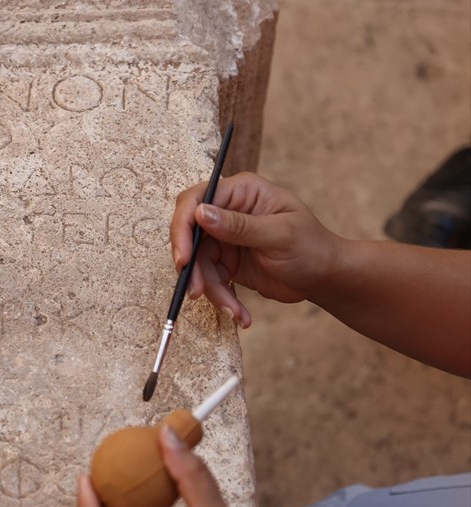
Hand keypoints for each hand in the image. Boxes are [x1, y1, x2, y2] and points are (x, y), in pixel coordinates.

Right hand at [171, 172, 343, 327]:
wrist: (325, 277)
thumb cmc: (312, 248)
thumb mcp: (279, 235)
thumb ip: (239, 225)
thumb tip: (200, 213)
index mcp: (242, 192)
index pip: (195, 201)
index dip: (183, 227)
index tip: (184, 258)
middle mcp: (228, 211)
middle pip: (190, 234)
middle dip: (193, 267)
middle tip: (197, 292)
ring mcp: (225, 237)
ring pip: (198, 263)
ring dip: (211, 290)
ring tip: (234, 312)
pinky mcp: (225, 261)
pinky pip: (209, 279)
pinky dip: (221, 298)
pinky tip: (239, 314)